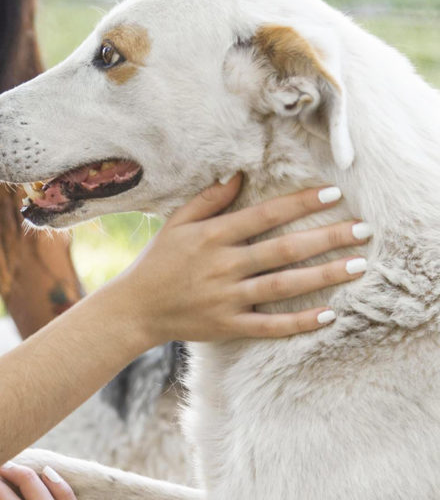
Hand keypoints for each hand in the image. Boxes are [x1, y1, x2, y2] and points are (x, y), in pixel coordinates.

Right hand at [118, 173, 367, 344]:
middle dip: (325, 238)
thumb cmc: (158, 261)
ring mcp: (227, 297)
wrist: (136, 308)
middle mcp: (222, 265)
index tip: (331, 194)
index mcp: (211, 236)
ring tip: (357, 265)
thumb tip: (238, 174)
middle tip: (362, 230)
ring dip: (323, 275)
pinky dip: (299, 322)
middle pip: (283, 249)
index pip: (263, 216)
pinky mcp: (229, 325)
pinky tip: (330, 314)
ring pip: (283, 285)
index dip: (298, 204)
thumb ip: (208, 200)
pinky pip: (270, 325)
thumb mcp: (176, 224)